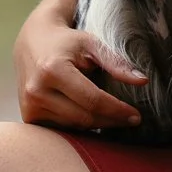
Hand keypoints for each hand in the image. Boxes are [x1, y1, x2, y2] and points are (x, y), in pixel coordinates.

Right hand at [14, 0, 148, 130]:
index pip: (92, 100)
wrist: (33, 42)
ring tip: (111, 115)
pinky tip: (91, 117)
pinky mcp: (28, 116)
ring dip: (96, 124)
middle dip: (111, 121)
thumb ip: (116, 62)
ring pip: (74, 126)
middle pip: (84, 118)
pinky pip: (62, 129)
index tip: (136, 115)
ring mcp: (30, 106)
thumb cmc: (67, 42)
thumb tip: (142, 81)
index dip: (117, 110)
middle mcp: (37, 91)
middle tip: (131, 119)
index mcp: (53, 70)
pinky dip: (79, 125)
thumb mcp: (92, 44)